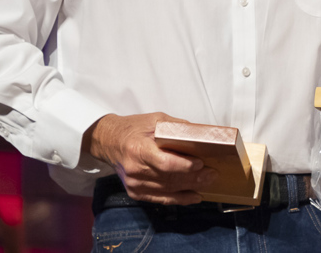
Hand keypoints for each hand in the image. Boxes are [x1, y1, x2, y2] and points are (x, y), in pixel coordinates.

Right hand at [83, 112, 217, 204]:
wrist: (109, 141)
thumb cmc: (133, 128)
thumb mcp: (155, 119)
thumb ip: (176, 127)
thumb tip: (199, 134)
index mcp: (138, 149)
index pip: (164, 163)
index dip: (183, 165)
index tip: (200, 163)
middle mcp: (135, 169)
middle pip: (169, 178)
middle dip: (193, 178)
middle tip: (211, 174)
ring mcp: (134, 183)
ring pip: (167, 190)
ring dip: (189, 188)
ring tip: (207, 183)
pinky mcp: (135, 191)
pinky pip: (160, 199)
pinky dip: (179, 199)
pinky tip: (194, 196)